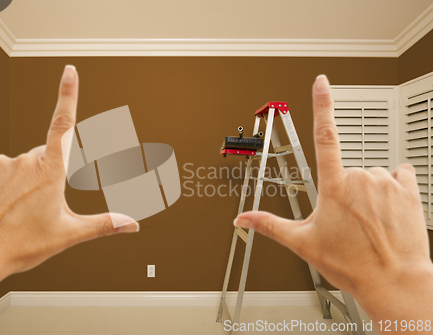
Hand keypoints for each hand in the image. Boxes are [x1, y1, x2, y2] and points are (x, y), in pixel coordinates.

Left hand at [0, 66, 138, 331]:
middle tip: (36, 206)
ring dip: (20, 181)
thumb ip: (104, 224)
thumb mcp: (68, 234)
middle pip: (41, 157)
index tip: (69, 72)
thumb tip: (132, 224)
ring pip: (18, 164)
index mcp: (49, 171)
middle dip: (44, 174)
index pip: (63, 124)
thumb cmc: (19, 245)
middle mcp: (24, 160)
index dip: (68, 95)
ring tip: (14, 210)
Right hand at [234, 75, 432, 328]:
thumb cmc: (351, 264)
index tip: (321, 83)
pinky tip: (389, 209)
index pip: (324, 135)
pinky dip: (394, 187)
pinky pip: (400, 174)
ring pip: (371, 176)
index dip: (322, 105)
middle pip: (346, 170)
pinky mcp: (409, 190)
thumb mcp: (303, 243)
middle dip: (344, 190)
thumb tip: (243, 219)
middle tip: (347, 221)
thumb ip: (269, 225)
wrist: (394, 281)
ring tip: (368, 222)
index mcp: (334, 186)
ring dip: (368, 193)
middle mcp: (361, 178)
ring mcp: (387, 182)